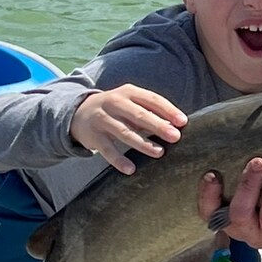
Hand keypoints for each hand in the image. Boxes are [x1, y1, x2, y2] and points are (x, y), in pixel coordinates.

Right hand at [70, 86, 186, 174]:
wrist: (78, 112)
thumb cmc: (116, 109)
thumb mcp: (130, 103)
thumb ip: (149, 111)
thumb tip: (176, 126)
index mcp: (128, 92)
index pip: (152, 99)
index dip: (168, 110)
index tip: (183, 122)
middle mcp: (115, 103)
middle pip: (139, 115)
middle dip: (158, 126)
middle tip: (175, 137)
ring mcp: (102, 119)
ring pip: (125, 132)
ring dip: (143, 143)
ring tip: (159, 152)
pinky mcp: (93, 136)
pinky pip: (107, 150)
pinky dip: (118, 160)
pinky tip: (131, 169)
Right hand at [197, 159, 261, 256]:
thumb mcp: (257, 192)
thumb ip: (247, 172)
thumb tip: (241, 130)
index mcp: (233, 219)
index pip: (210, 212)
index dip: (208, 195)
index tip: (212, 174)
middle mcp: (251, 231)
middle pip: (241, 213)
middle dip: (248, 185)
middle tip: (257, 162)